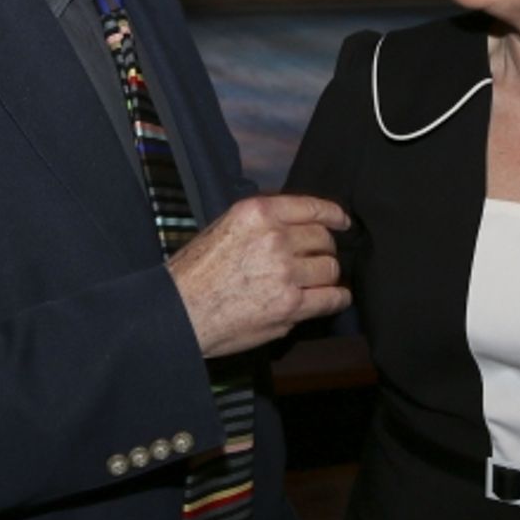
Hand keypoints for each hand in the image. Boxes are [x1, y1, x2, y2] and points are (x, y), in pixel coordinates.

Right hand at [169, 194, 350, 357]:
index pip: (310, 207)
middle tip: (316, 260)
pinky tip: (333, 298)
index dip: (332, 214)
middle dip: (324, 250)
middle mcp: (275, 237)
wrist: (178, 312)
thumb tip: (295, 229)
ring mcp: (285, 271)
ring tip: (317, 282)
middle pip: (323, 239)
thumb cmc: (194, 274)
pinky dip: (337, 298)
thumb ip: (261, 224)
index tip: (341, 221)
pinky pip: (332, 298)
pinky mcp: (290, 304)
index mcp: (257, 212)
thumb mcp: (224, 227)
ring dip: (326, 276)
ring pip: (330, 268)